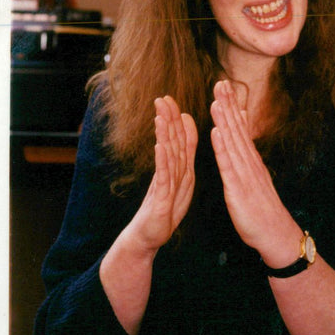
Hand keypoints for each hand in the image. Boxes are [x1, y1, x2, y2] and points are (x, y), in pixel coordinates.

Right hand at [128, 95, 197, 251]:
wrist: (149, 236)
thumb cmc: (165, 209)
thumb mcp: (181, 181)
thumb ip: (183, 157)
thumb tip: (185, 134)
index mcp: (179, 169)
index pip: (178, 140)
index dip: (176, 120)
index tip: (173, 100)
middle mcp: (170, 173)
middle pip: (169, 143)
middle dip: (167, 120)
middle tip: (162, 98)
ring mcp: (164, 185)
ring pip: (166, 157)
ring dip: (163, 136)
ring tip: (160, 117)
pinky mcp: (160, 198)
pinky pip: (163, 177)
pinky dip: (163, 161)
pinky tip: (160, 147)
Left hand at [210, 79, 299, 261]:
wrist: (275, 234)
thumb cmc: (264, 212)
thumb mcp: (255, 183)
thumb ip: (249, 165)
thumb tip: (244, 148)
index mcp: (251, 163)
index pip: (241, 130)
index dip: (232, 108)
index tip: (226, 87)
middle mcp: (250, 164)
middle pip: (238, 130)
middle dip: (228, 105)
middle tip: (221, 82)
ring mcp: (245, 175)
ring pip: (233, 142)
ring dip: (224, 119)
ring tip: (216, 99)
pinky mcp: (239, 189)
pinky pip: (229, 165)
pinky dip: (222, 146)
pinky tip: (216, 131)